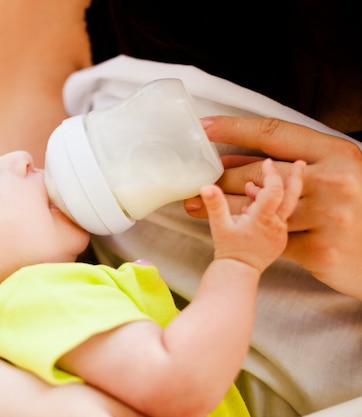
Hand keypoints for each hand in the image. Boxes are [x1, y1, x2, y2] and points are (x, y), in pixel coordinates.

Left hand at [186, 116, 361, 299]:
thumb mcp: (336, 171)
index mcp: (336, 152)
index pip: (273, 133)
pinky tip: (232, 229)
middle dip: (221, 178)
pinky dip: (249, 232)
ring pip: (257, 209)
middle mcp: (333, 180)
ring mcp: (328, 216)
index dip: (234, 128)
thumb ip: (293, 163)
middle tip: (196, 182)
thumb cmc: (357, 205)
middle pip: (258, 173)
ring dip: (223, 207)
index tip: (205, 127)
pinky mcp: (320, 250)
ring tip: (195, 206)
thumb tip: (231, 160)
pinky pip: (271, 238)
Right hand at [201, 158, 303, 272]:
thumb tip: (207, 187)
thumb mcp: (219, 225)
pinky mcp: (280, 238)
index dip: (270, 174)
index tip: (265, 162)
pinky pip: (279, 217)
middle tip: (299, 163)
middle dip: (295, 177)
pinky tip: (253, 206)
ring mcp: (281, 231)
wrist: (239, 271)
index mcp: (263, 219)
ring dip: (274, 193)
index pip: (273, 190)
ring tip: (251, 188)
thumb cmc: (229, 249)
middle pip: (291, 196)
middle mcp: (276, 224)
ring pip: (284, 206)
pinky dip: (271, 207)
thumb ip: (215, 204)